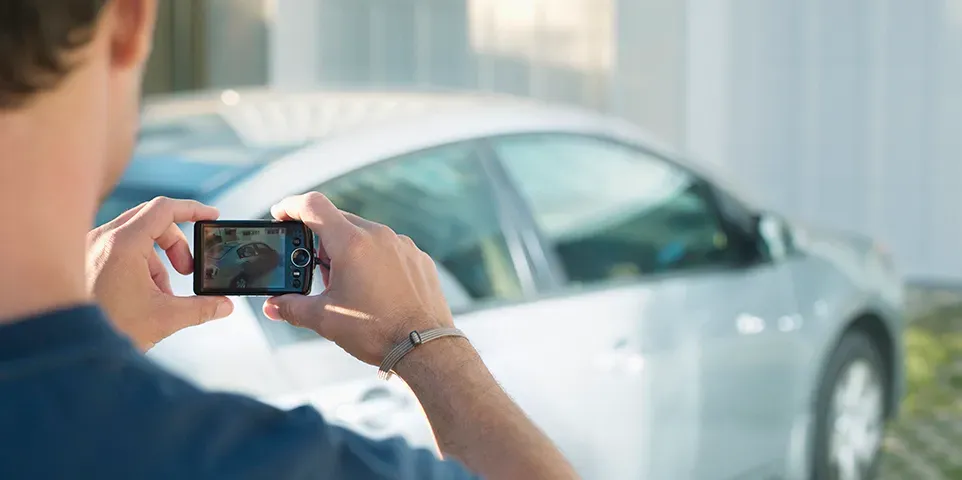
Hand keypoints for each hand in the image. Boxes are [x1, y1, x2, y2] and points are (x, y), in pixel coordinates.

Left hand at [86, 197, 233, 350]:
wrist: (62, 345)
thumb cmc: (104, 329)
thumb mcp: (163, 319)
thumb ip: (200, 309)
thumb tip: (224, 306)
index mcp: (124, 243)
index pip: (165, 209)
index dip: (193, 210)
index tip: (211, 216)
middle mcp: (103, 238)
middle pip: (152, 219)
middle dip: (176, 243)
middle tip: (187, 270)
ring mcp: (89, 247)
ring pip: (135, 236)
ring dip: (157, 259)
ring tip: (161, 292)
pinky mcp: (83, 260)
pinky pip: (118, 248)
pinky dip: (138, 264)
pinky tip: (140, 294)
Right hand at [263, 192, 453, 365]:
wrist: (424, 347)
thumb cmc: (376, 331)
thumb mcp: (325, 319)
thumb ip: (293, 307)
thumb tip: (273, 306)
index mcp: (352, 243)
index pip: (313, 206)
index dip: (291, 206)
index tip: (280, 214)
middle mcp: (379, 236)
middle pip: (339, 221)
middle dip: (321, 240)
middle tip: (315, 269)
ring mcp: (402, 245)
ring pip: (366, 235)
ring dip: (349, 250)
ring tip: (347, 285)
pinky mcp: (419, 258)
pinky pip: (390, 248)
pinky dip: (375, 260)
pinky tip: (374, 288)